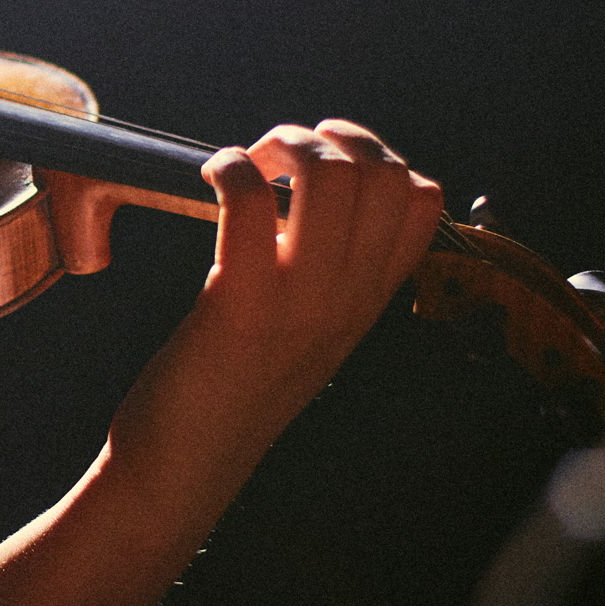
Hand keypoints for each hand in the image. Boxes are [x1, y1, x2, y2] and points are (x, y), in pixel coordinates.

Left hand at [111, 119, 444, 481]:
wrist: (183, 468)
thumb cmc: (230, 390)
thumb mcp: (304, 331)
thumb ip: (324, 275)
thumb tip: (307, 199)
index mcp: (366, 302)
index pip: (422, 201)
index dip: (378, 156)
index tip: (326, 163)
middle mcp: (346, 300)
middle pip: (384, 174)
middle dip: (330, 137)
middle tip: (280, 156)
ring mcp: (298, 302)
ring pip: (331, 177)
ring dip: (285, 145)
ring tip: (250, 163)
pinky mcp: (237, 303)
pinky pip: (249, 200)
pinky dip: (230, 167)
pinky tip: (213, 178)